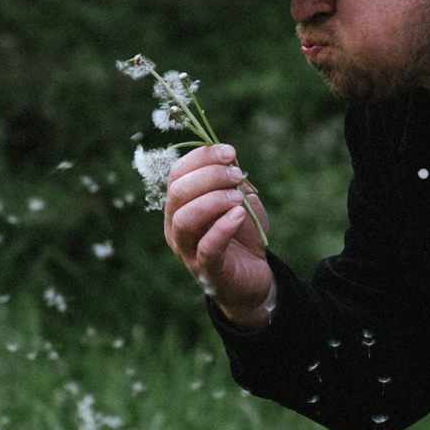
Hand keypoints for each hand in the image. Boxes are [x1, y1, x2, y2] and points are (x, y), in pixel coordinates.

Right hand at [162, 143, 275, 329]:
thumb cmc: (243, 235)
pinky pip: (207, 247)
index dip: (201, 158)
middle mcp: (176, 227)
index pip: (177, 174)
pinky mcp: (206, 269)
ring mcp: (187, 250)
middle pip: (178, 192)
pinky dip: (223, 227)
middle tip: (237, 175)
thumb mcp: (240, 200)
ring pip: (184, 219)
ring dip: (213, 200)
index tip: (230, 152)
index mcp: (180, 206)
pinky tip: (239, 214)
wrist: (254, 277)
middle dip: (209, 176)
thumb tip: (228, 156)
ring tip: (238, 197)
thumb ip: (231, 181)